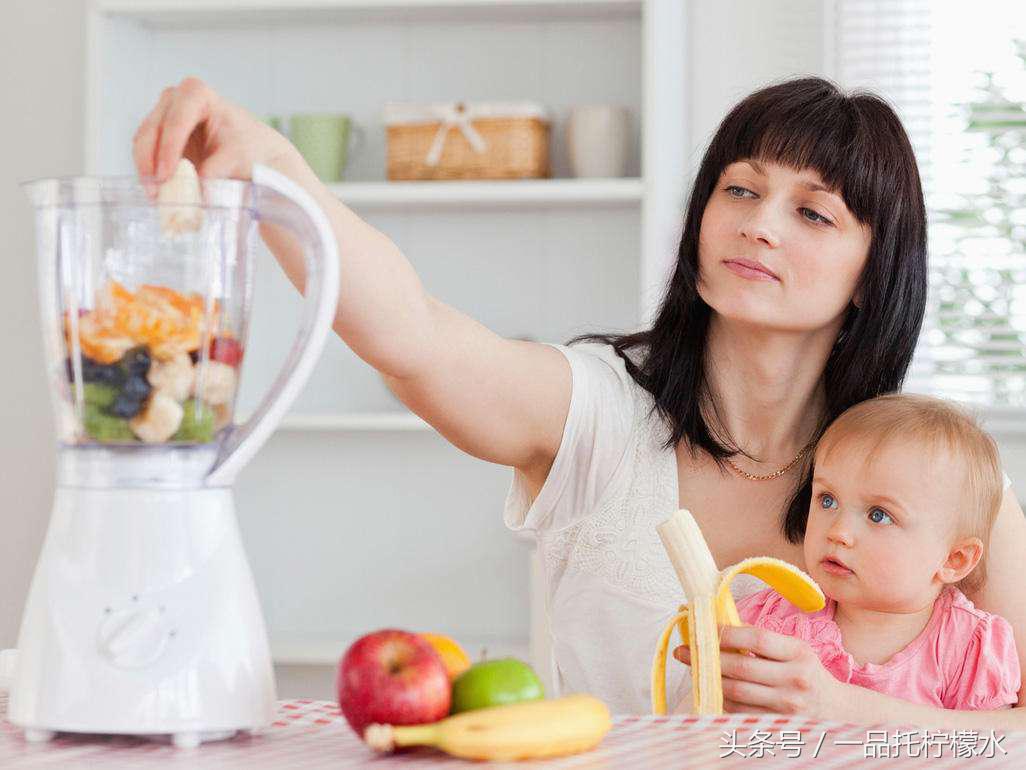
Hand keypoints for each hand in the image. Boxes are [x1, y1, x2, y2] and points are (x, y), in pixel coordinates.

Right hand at [132, 76, 296, 182]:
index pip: (176, 120)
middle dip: (150, 161)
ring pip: (143, 142)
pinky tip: (157, 192)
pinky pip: (146, 154)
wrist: (255, 153)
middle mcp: (175, 99)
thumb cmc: (250, 148)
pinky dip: (150, 173)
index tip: (166, 175)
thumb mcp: (238, 158)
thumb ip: (217, 171)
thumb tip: (199, 191)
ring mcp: (164, 116)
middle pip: (152, 129)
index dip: (168, 148)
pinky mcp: (159, 137)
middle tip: (155, 189)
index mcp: (197, 94)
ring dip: (146, 169)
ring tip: (155, 195)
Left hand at [673, 625, 843, 717]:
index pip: (756, 638)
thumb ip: (763, 642)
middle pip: (740, 667)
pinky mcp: (778, 725)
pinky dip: (723, 699)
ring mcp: (787, 706)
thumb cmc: (808, 674)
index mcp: (798, 653)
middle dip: (707, 657)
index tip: (704, 630)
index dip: (726, 633)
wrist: (838, 712)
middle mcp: (795, 679)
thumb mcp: (795, 650)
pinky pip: (740, 711)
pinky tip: (713, 689)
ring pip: (735, 691)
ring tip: (694, 668)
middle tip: (684, 651)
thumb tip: (721, 627)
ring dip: (709, 679)